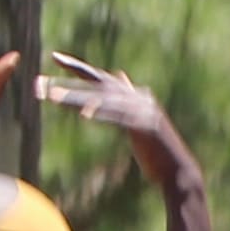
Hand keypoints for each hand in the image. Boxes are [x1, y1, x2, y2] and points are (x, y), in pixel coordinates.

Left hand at [37, 50, 201, 198]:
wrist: (178, 173)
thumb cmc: (156, 151)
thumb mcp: (137, 120)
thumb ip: (126, 100)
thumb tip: (119, 76)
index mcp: (135, 96)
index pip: (102, 77)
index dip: (79, 67)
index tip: (55, 57)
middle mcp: (139, 98)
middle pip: (101, 82)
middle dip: (74, 72)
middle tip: (51, 63)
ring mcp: (143, 111)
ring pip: (104, 99)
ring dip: (77, 97)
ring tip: (52, 96)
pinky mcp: (146, 127)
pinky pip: (118, 119)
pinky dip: (102, 115)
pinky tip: (84, 115)